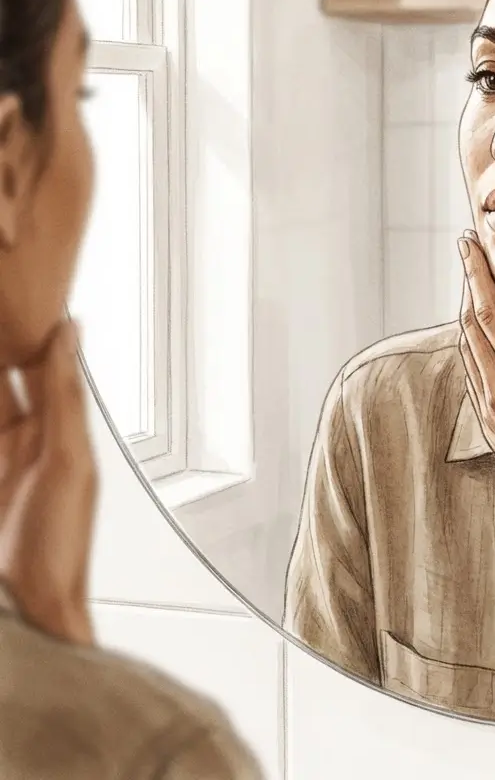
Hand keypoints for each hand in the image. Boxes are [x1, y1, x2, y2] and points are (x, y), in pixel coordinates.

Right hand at [0, 320, 95, 643]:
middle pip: (5, 381)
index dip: (28, 331)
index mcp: (56, 430)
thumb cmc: (61, 545)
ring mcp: (0, 463)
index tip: (16, 296)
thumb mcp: (65, 460)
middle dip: (1, 351)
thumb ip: (62, 395)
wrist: (32, 614)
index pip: (40, 365)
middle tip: (1, 305)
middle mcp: (25, 442)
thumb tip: (72, 331)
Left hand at [458, 232, 494, 557]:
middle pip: (471, 325)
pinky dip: (480, 345)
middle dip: (468, 285)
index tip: (467, 242)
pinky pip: (476, 374)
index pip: (491, 313)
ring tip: (483, 286)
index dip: (477, 274)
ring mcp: (492, 414)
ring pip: (469, 349)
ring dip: (471, 314)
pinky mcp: (493, 430)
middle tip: (470, 252)